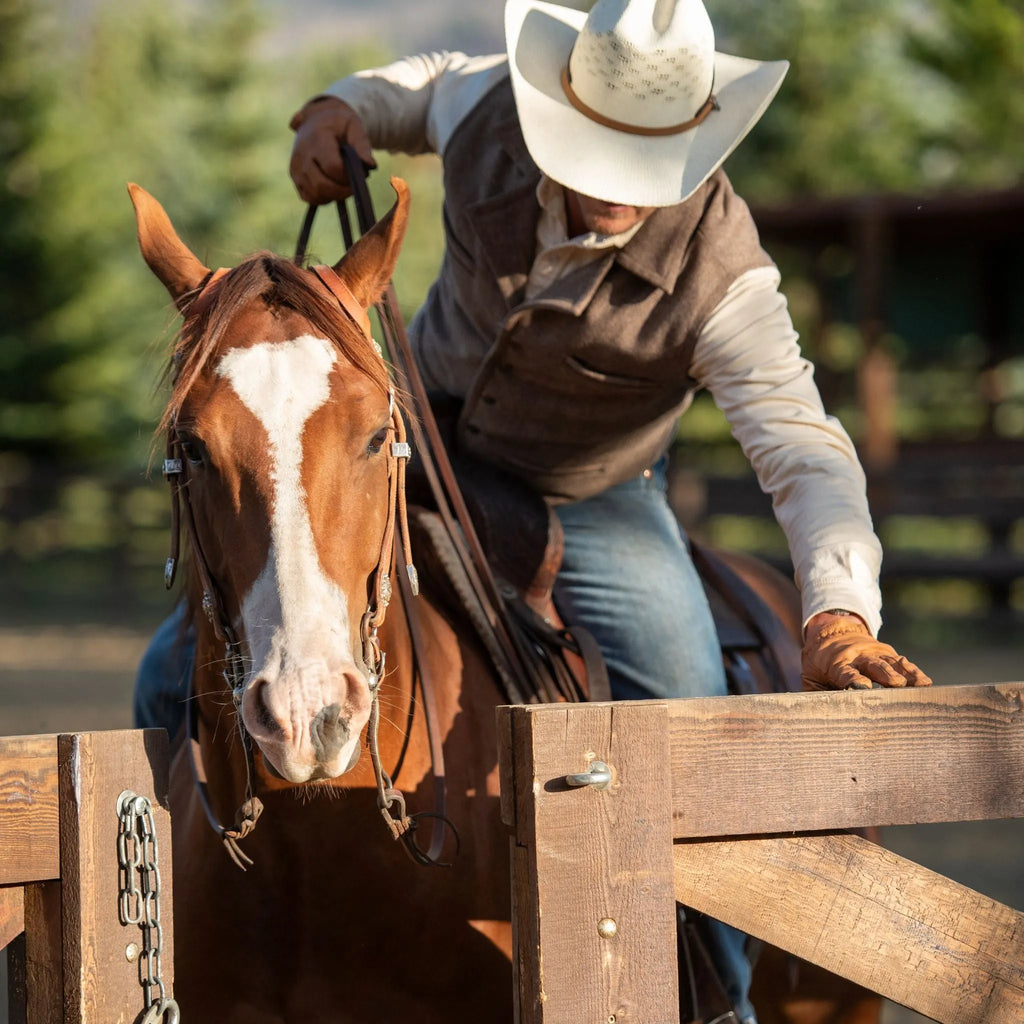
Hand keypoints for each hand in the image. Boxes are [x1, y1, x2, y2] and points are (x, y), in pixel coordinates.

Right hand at [288, 97, 375, 203]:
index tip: (360, 173)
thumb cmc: (339, 124)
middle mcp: (301, 154)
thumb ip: (362, 145)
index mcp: (317, 138)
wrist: (316, 120)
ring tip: (344, 184)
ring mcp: (295, 168)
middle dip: (343, 190)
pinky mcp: (295, 178)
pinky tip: (333, 187)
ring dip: (335, 195)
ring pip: (316, 195)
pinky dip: (324, 198)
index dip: (349, 176)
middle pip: (322, 185)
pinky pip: (309, 198)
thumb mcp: (354, 126)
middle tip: (354, 185)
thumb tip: (370, 165)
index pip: (333, 167)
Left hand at [801, 612, 932, 690]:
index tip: (862, 688)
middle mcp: (858, 656)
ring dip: (906, 674)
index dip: (854, 680)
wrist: (832, 633)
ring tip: (921, 685)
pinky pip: (902, 662)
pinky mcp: (888, 653)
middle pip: (873, 665)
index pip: (846, 672)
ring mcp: (875, 653)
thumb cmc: (820, 664)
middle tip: (896, 685)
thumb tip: (820, 720)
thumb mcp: (812, 678)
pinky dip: (914, 671)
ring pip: (891, 663)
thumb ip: (817, 698)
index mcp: (836, 664)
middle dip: (885, 675)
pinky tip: (925, 683)